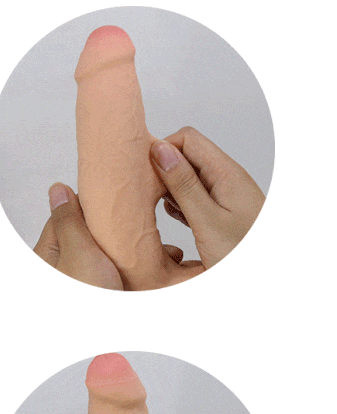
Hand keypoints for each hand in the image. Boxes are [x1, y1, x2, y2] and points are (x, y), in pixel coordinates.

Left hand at [34, 182, 195, 289]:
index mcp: (52, 252)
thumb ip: (69, 219)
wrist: (99, 351)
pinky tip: (166, 271)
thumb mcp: (76, 251)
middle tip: (150, 227)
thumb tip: (58, 189)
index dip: (96, 204)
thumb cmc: (83, 298)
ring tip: (169, 254)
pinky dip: (148, 273)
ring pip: (117, 258)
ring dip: (143, 254)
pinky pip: (130, 278)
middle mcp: (69, 268)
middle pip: (97, 235)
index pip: (71, 214)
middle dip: (126, 231)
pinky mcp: (111, 297)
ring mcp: (91, 284)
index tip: (120, 196)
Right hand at [149, 127, 265, 269]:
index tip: (144, 171)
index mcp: (226, 173)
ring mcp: (226, 195)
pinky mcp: (224, 211)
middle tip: (148, 193)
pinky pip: (196, 196)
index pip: (188, 139)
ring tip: (160, 207)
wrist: (269, 274)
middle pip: (188, 156)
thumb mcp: (208, 221)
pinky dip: (182, 204)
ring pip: (190, 177)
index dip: (163, 149)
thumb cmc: (244, 253)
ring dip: (171, 188)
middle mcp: (227, 179)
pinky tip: (177, 219)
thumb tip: (160, 150)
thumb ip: (184, 185)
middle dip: (164, 170)